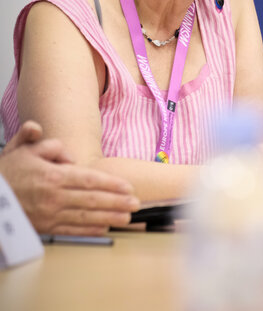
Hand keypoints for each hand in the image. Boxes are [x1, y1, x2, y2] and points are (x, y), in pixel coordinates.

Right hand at [0, 121, 139, 234]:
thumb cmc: (9, 171)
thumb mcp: (25, 149)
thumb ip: (49, 145)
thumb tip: (68, 153)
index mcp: (52, 176)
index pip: (90, 180)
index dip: (111, 184)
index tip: (128, 187)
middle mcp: (53, 196)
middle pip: (93, 199)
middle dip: (117, 202)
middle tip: (136, 203)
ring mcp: (49, 214)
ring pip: (86, 217)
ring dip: (109, 217)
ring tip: (127, 217)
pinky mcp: (44, 227)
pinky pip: (71, 230)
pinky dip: (90, 230)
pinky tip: (105, 228)